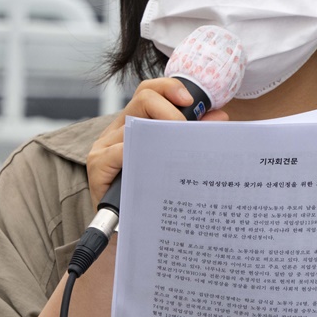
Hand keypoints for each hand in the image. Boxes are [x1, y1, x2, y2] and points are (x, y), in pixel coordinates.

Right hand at [86, 77, 229, 204]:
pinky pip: (118, 150)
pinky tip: (148, 166)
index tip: (190, 99)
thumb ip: (193, 135)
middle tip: (184, 131)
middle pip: (143, 98)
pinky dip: (135, 154)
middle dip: (170, 111)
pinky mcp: (97, 164)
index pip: (149, 91)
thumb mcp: (174, 158)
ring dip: (159, 137)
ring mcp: (104, 145)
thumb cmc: (152, 193)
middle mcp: (118, 130)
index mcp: (135, 123)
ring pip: (134, 125)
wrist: (130, 229)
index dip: (169, 87)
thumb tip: (220, 117)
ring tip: (174, 153)